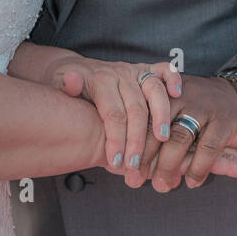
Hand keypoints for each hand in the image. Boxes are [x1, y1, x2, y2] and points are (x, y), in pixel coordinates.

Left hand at [47, 55, 182, 186]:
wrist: (71, 70)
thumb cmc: (66, 88)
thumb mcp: (59, 88)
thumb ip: (67, 88)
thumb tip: (71, 81)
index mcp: (101, 80)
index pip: (113, 114)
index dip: (116, 140)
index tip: (116, 164)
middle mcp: (120, 73)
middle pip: (136, 108)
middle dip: (138, 140)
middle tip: (137, 165)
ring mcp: (135, 71)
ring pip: (154, 91)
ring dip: (161, 116)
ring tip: (163, 140)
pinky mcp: (146, 70)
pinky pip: (164, 70)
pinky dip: (173, 79)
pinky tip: (178, 94)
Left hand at [140, 73, 236, 190]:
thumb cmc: (203, 112)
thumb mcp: (177, 114)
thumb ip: (157, 131)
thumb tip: (132, 165)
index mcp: (166, 92)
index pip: (143, 118)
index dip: (131, 144)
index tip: (122, 167)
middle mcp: (182, 96)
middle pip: (157, 128)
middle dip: (144, 158)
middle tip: (134, 180)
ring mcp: (204, 107)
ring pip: (180, 139)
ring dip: (168, 166)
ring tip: (162, 186)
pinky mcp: (225, 121)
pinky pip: (207, 149)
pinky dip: (198, 169)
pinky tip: (191, 182)